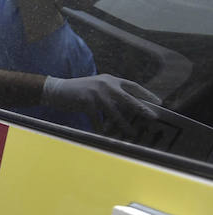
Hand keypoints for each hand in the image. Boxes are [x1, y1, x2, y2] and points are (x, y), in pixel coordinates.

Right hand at [41, 73, 160, 132]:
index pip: (133, 86)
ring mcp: (96, 93)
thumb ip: (111, 93)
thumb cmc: (78, 91)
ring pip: (114, 111)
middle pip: (128, 98)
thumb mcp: (97, 87)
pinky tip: (105, 135)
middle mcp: (106, 84)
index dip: (146, 94)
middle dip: (141, 109)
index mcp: (110, 80)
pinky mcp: (86, 101)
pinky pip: (98, 119)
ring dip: (123, 124)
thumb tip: (129, 107)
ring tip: (131, 132)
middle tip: (153, 117)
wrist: (56, 89)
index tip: (159, 102)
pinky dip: (101, 128)